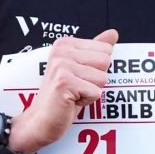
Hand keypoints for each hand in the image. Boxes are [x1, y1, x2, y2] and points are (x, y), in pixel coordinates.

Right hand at [12, 30, 117, 151]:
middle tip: (76, 87)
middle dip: (96, 79)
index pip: (105, 50)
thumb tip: (113, 33)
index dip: (97, 69)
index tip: (78, 77)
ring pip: (102, 78)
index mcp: (65, 44)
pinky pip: (96, 92)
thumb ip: (96, 50)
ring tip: (73, 94)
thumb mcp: (82, 69)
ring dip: (91, 91)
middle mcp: (62, 51)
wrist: (41, 120)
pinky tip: (70, 101)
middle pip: (105, 61)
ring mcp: (62, 66)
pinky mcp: (64, 82)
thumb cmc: (63, 96)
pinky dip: (87, 101)